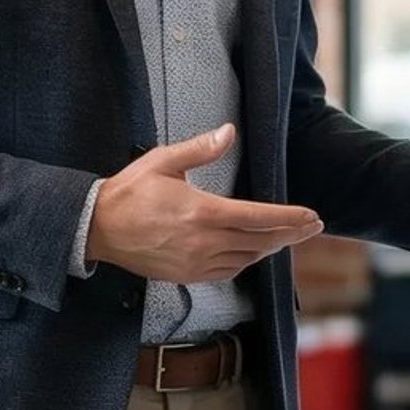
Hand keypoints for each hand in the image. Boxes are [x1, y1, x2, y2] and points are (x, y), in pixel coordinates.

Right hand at [87, 124, 321, 283]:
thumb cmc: (129, 192)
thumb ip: (200, 148)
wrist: (97, 228)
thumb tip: (228, 133)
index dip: (289, 218)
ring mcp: (195, 263)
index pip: (258, 218)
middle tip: (312, 228)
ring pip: (246, 259)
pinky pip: (227, 272)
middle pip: (259, 242)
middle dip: (289, 235)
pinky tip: (251, 252)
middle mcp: (203, 242)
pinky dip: (245, 261)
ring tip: (285, 237)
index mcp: (201, 212)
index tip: (311, 217)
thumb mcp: (163, 161)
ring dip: (268, 248)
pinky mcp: (187, 275)